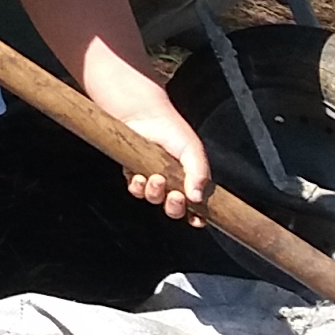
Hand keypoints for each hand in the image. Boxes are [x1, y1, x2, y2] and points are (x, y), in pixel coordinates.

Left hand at [87, 58, 211, 220]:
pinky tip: (139, 176)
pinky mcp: (134, 173)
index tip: (197, 219)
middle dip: (174, 207)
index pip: (196, 208)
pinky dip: (137, 187)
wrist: (145, 115)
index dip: (197, 218)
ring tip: (155, 178)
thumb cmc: (173, 130)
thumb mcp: (194, 151)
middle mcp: (172, 183)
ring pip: (153, 200)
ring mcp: (152, 179)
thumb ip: (200, 174)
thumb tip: (197, 198)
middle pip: (174, 209)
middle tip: (174, 196)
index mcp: (190, 180)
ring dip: (154, 194)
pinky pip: (135, 190)